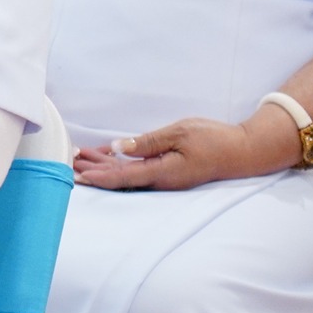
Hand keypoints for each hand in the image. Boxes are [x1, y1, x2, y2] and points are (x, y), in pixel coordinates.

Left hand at [74, 108, 299, 191]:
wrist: (244, 151)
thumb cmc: (215, 139)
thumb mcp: (180, 133)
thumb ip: (147, 142)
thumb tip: (118, 148)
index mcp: (164, 173)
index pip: (124, 178)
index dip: (99, 177)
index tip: (78, 175)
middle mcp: (161, 179)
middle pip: (120, 178)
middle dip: (94, 170)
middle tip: (68, 162)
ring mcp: (165, 177)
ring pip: (127, 173)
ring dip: (104, 165)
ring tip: (79, 157)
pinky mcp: (168, 171)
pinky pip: (138, 169)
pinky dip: (120, 162)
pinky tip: (104, 155)